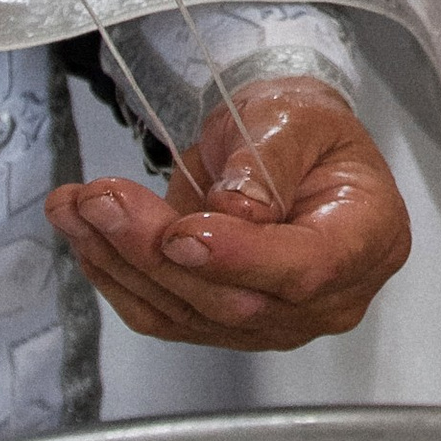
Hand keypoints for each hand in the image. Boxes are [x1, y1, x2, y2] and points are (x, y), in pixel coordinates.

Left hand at [47, 74, 411, 348]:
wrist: (283, 144)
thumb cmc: (304, 128)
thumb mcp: (299, 115)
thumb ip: (272, 158)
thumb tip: (237, 208)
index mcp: (366, 241)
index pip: (308, 268)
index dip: (241, 258)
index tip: (181, 231)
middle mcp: (325, 298)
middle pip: (236, 300)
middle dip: (155, 251)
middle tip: (100, 199)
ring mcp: (273, 320)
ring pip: (188, 311)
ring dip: (120, 259)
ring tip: (74, 204)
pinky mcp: (221, 325)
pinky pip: (163, 313)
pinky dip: (115, 274)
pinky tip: (83, 232)